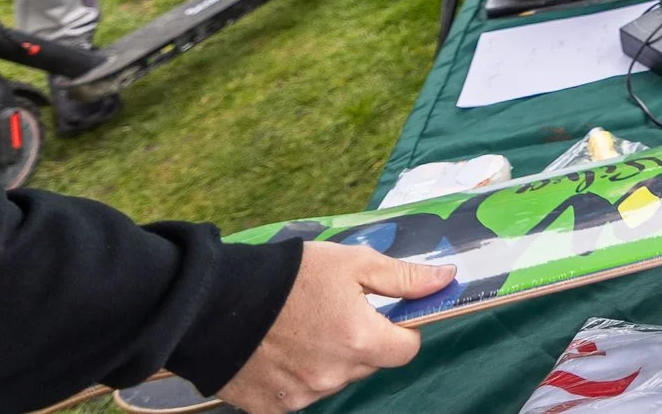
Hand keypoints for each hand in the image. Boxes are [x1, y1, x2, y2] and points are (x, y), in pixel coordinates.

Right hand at [214, 243, 449, 412]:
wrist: (214, 303)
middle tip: (331, 313)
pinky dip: (297, 375)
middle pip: (369, 363)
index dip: (399, 329)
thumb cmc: (289, 277)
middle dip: (361, 340)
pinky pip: (302, 394)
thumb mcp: (353, 264)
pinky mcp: (273, 408)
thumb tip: (447, 279)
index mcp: (360, 340)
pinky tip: (279, 351)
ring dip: (329, 359)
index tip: (382, 313)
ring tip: (300, 329)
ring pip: (336, 379)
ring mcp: (303, 396)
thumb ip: (404, 277)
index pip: (406, 349)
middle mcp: (335, 376)